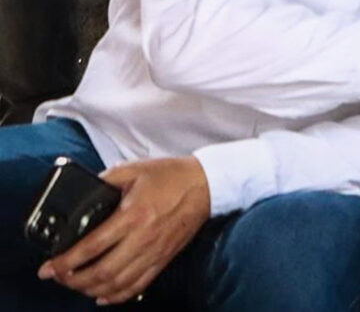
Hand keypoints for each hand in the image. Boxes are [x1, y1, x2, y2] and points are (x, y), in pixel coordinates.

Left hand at [40, 157, 210, 305]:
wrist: (206, 184)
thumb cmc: (171, 175)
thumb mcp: (133, 170)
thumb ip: (105, 180)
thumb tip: (82, 192)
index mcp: (132, 215)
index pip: (92, 247)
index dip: (66, 261)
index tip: (48, 268)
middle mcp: (143, 238)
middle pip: (102, 272)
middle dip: (73, 280)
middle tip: (58, 277)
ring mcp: (155, 252)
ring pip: (118, 283)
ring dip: (92, 289)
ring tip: (76, 285)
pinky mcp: (164, 258)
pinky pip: (138, 285)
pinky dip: (118, 296)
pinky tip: (103, 296)